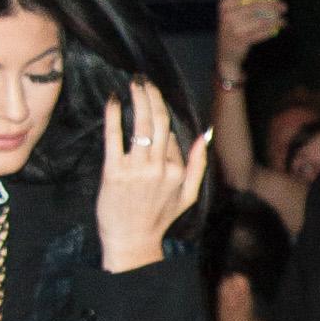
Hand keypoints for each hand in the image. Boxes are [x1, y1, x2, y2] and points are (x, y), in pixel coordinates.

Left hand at [95, 82, 209, 269]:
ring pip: (141, 125)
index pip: (171, 134)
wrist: (131, 241)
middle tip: (144, 79)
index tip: (155, 96)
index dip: (162, 115)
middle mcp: (160, 168)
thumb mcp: (188, 195)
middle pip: (159, 122)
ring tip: (134, 82)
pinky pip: (115, 137)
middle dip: (152, 95)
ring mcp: (137, 169)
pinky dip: (114, 116)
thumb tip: (205, 135)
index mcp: (177, 171)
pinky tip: (114, 101)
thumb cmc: (157, 219)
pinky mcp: (114, 171)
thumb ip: (198, 165)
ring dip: (138, 98)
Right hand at [215, 0, 286, 74]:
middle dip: (272, 4)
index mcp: (224, 4)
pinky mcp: (243, 40)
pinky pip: (262, 31)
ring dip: (275, 17)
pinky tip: (280, 24)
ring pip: (261, 19)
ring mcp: (235, 28)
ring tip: (283, 15)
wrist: (226, 54)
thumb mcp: (227, 12)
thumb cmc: (230, 28)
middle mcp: (228, 15)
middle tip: (284, 5)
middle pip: (254, 5)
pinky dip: (273, 27)